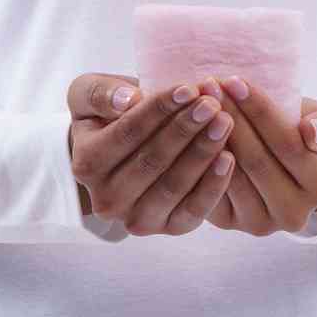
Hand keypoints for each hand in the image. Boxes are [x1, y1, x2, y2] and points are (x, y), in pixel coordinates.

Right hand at [67, 73, 235, 235]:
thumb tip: (127, 101)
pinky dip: (213, 185)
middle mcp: (107, 198)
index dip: (159, 110)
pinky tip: (229, 158)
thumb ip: (101, 92)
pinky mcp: (168, 228)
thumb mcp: (90, 94)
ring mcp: (137, 219)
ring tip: (225, 122)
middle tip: (213, 104)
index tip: (187, 88)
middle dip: (185, 129)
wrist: (121, 154)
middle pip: (152, 160)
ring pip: (174, 185)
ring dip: (203, 152)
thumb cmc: (109, 115)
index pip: (127, 133)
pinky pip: (193, 210)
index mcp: (86, 164)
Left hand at [206, 76, 316, 235]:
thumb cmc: (315, 136)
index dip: (259, 111)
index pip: (286, 143)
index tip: (235, 80)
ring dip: (208, 135)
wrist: (295, 170)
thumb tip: (311, 132)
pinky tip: (190, 129)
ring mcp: (260, 223)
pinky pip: (210, 187)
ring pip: (229, 174)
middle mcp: (293, 213)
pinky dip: (199, 157)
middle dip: (229, 117)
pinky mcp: (231, 223)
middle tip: (208, 85)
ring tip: (196, 102)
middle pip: (254, 159)